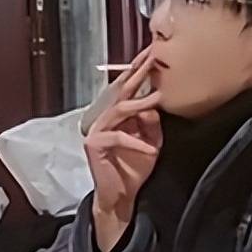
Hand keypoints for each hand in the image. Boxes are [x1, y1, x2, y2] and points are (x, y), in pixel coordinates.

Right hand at [85, 51, 162, 250]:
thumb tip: (154, 105)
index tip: (156, 54)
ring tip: (157, 99)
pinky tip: (150, 148)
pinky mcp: (94, 145)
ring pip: (119, 110)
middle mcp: (105, 117)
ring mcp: (97, 130)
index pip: (130, 88)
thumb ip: (152, 123)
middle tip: (153, 59)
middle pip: (122, 90)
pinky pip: (117, 137)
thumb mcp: (151, 141)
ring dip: (139, 104)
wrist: (120, 196)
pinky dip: (135, 141)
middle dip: (138, 74)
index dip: (141, 70)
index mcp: (118, 114)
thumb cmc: (134, 169)